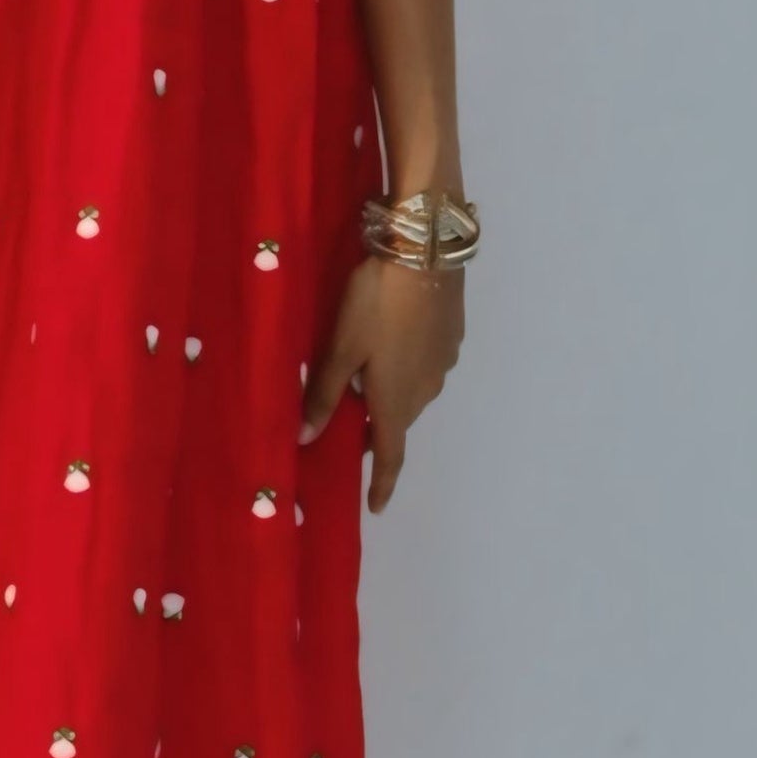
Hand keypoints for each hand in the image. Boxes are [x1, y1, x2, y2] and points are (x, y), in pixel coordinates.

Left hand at [299, 252, 463, 511]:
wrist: (424, 250)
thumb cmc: (375, 304)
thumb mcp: (340, 348)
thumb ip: (323, 394)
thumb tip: (305, 440)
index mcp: (396, 400)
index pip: (390, 455)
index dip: (381, 484)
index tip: (374, 507)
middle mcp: (426, 389)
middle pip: (399, 423)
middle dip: (376, 435)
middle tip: (348, 435)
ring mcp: (443, 362)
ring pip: (412, 393)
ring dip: (389, 399)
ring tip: (362, 389)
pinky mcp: (451, 336)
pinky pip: (424, 367)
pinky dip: (404, 372)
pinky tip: (388, 349)